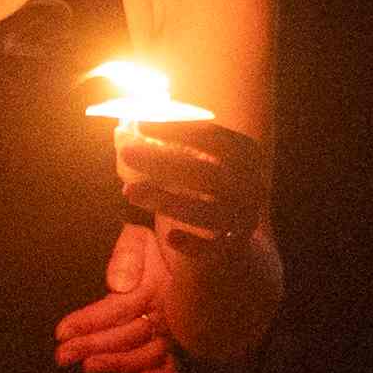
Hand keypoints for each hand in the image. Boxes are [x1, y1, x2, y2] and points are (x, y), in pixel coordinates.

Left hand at [52, 224, 183, 372]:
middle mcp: (166, 309)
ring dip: (118, 363)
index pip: (120, 307)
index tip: (62, 332)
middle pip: (130, 334)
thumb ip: (128, 254)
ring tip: (88, 366)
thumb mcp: (139, 235)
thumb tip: (119, 285)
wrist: (181, 240)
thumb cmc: (154, 241)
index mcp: (155, 284)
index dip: (90, 321)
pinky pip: (173, 362)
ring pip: (148, 353)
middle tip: (62, 355)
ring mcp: (172, 327)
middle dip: (94, 345)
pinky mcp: (176, 339)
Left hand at [112, 113, 269, 251]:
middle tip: (127, 151)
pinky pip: (213, 249)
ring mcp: (243, 217)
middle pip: (206, 173)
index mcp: (244, 154)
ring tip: (129, 191)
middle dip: (163, 162)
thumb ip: (163, 143)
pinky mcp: (233, 246)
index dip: (179, 130)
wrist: (235, 228)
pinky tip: (171, 237)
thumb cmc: (206, 182)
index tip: (142, 122)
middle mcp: (249, 184)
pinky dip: (194, 244)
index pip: (214, 138)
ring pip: (204, 213)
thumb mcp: (192, 158)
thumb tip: (122, 128)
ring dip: (165, 201)